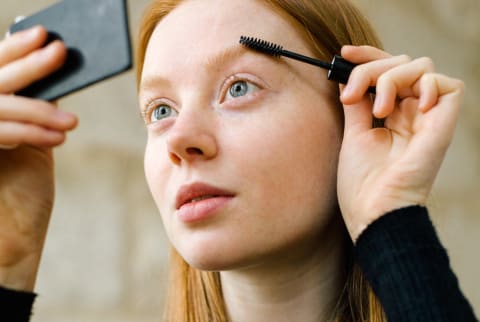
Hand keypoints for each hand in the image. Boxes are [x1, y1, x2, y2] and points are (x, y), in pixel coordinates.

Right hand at [0, 26, 76, 290]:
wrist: (12, 239)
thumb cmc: (24, 189)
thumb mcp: (33, 141)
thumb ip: (35, 112)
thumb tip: (56, 80)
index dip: (13, 49)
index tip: (43, 34)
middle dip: (26, 65)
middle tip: (59, 51)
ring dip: (37, 110)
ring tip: (70, 121)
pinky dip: (26, 133)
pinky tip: (56, 138)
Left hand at [337, 45, 463, 241]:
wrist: (373, 212)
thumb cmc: (361, 183)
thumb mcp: (354, 133)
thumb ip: (358, 103)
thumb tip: (349, 76)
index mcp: (390, 116)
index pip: (386, 71)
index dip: (368, 57)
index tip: (343, 53)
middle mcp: (410, 113)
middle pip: (401, 63)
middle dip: (372, 68)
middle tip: (352, 94)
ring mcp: (427, 118)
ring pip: (421, 68)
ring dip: (392, 78)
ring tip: (378, 110)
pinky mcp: (442, 125)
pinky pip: (450, 86)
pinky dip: (427, 85)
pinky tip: (407, 106)